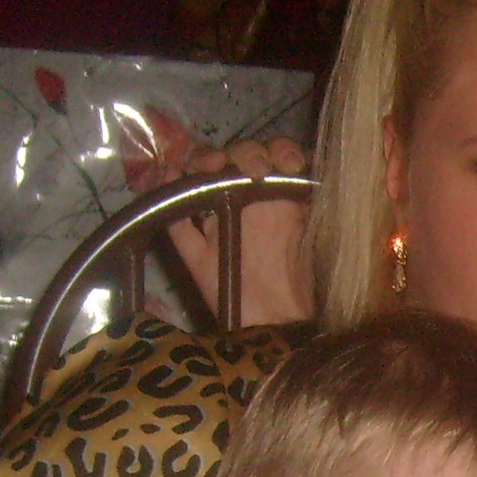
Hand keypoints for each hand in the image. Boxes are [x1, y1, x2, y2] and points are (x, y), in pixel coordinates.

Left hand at [161, 135, 313, 326]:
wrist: (283, 325)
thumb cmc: (241, 301)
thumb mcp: (199, 263)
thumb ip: (180, 227)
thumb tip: (164, 181)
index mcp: (223, 206)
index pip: (212, 166)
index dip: (204, 158)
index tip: (205, 166)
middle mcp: (252, 196)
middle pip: (242, 155)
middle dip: (237, 153)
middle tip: (240, 169)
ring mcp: (283, 195)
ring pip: (274, 154)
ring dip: (268, 151)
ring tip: (269, 168)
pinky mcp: (311, 200)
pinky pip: (308, 167)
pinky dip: (299, 156)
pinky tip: (293, 164)